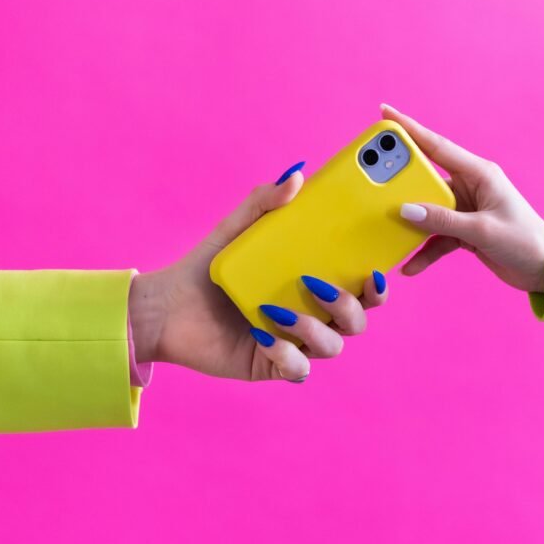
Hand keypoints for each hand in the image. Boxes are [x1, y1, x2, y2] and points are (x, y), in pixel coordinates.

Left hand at [128, 164, 388, 381]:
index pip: (361, 288)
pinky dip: (286, 354)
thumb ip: (264, 202)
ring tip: (280, 312)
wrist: (167, 307)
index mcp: (314, 284)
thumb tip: (297, 175)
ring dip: (315, 329)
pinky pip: (297, 369)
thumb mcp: (236, 229)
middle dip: (349, 306)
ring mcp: (294, 343)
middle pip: (356, 320)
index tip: (375, 272)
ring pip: (332, 346)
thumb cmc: (207, 267)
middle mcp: (312, 315)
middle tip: (317, 285)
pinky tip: (263, 335)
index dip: (377, 286)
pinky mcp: (271, 365)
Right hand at [381, 104, 543, 292]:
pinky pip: (435, 236)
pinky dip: (423, 250)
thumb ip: (444, 221)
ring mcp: (465, 208)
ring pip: (427, 209)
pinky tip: (410, 265)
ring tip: (386, 228)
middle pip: (426, 178)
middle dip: (400, 180)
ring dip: (410, 222)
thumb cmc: (524, 242)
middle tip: (371, 176)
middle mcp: (470, 186)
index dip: (410, 129)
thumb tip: (406, 211)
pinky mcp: (463, 230)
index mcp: (479, 174)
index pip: (438, 146)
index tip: (385, 114)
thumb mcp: (482, 231)